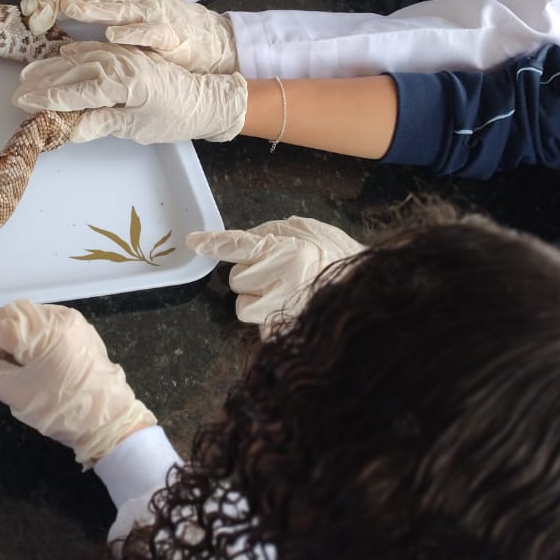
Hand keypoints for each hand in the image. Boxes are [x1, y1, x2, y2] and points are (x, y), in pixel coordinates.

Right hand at [0, 299, 154, 467]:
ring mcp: (70, 322)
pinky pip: (42, 329)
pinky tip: (18, 362)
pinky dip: (25, 342)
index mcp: (44, 327)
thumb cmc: (60, 409)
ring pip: (25, 324)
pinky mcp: (78, 333)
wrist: (110, 424)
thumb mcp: (15, 392)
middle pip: (8, 321)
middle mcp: (58, 315)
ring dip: (5, 342)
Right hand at [14, 41, 247, 143]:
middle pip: (75, 71)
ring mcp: (125, 55)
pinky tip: (61, 56)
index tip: (24, 102)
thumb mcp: (138, 128)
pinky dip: (76, 53)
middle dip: (44, 81)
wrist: (207, 99)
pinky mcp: (129, 53)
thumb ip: (102, 123)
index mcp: (126, 84)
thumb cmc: (176, 118)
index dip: (49, 98)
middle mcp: (123, 64)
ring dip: (54, 66)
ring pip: (82, 58)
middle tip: (18, 90)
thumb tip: (69, 129)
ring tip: (29, 74)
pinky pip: (96, 50)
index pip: (78, 91)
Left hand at [60, 0, 236, 72]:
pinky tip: (113, 34)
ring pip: (122, 10)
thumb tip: (80, 8)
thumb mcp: (143, 14)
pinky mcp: (170, 36)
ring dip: (97, 9)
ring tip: (75, 9)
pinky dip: (131, 33)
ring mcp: (157, 17)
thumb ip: (116, 9)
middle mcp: (144, 2)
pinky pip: (148, 32)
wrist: (216, 41)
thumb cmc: (175, 28)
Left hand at [188, 217, 363, 333]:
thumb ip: (266, 235)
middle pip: (237, 280)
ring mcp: (286, 308)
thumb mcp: (300, 230)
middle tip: (273, 272)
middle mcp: (283, 279)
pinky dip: (268, 317)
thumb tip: (240, 243)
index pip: (236, 245)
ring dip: (254, 300)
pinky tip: (287, 306)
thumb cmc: (333, 251)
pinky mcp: (288, 330)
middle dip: (249, 276)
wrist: (365, 280)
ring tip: (280, 292)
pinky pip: (260, 325)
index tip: (194, 242)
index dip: (212, 243)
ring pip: (243, 307)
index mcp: (285, 250)